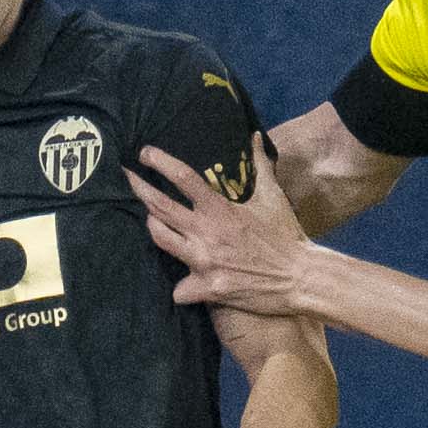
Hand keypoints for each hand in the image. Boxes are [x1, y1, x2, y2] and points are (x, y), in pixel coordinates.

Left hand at [134, 134, 312, 314]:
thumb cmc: (286, 235)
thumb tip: (255, 136)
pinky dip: (181, 289)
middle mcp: (206, 232)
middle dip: (138, 188)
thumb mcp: (273, 197)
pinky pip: (180, 291)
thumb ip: (261, 165)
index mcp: (220, 209)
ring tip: (150, 221)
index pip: (182, 178)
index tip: (145, 153)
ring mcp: (205, 261)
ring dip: (152, 228)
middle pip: (159, 207)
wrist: (301, 276)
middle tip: (126, 177)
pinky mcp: (209, 288)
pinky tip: (183, 287)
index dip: (159, 162)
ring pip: (161, 240)